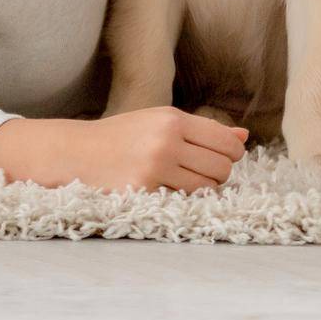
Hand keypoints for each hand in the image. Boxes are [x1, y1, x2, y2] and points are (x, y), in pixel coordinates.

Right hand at [0, 108, 248, 192]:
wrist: (76, 153)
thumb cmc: (123, 137)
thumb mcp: (161, 122)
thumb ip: (203, 130)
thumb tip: (244, 137)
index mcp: (172, 119)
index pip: (225, 142)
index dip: (231, 155)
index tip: (222, 159)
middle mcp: (166, 140)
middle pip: (222, 167)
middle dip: (219, 173)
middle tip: (200, 172)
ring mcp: (155, 167)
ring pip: (208, 187)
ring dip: (204, 188)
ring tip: (183, 181)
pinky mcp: (144, 190)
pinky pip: (184, 200)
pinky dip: (184, 199)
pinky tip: (168, 191)